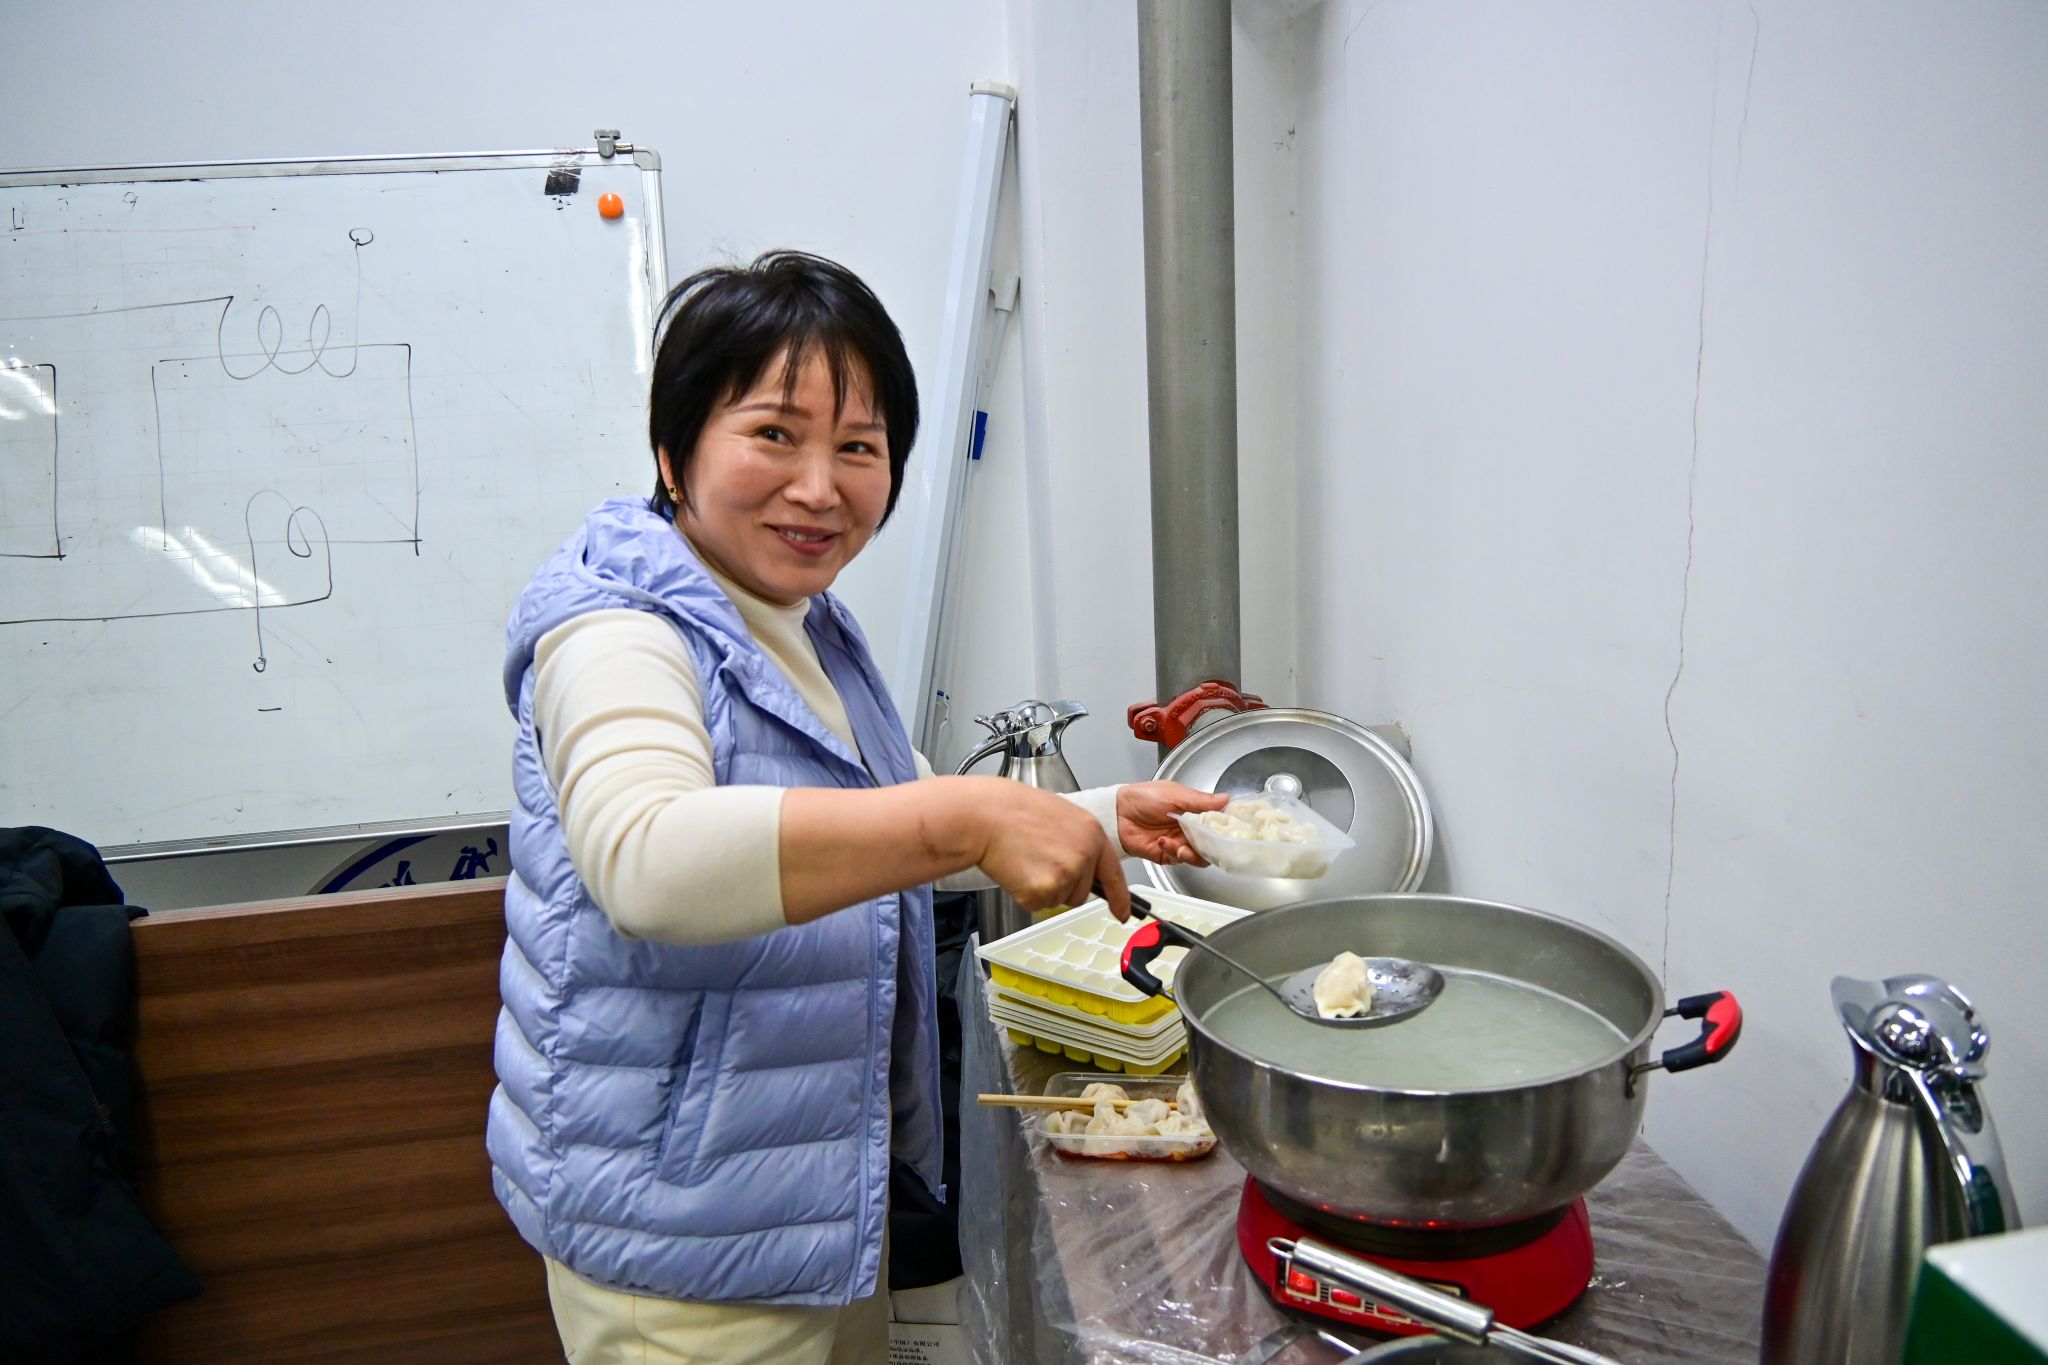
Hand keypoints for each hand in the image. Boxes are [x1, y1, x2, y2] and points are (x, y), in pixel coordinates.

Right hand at [963, 778, 1129, 919]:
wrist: (986, 815)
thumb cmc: (1014, 811)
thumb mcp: (1061, 815)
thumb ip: (1080, 841)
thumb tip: (1086, 864)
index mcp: (1092, 833)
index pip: (1113, 874)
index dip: (1120, 898)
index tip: (1124, 913)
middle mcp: (1084, 855)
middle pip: (1081, 893)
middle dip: (1062, 886)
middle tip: (1038, 861)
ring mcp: (1066, 875)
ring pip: (1059, 900)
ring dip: (1043, 889)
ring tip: (1027, 860)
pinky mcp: (1044, 890)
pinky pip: (1038, 904)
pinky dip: (1025, 894)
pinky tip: (1018, 869)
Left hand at [1116, 781, 1229, 866]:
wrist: (1118, 813)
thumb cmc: (1143, 797)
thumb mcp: (1175, 794)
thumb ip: (1201, 801)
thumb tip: (1225, 799)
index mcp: (1194, 811)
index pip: (1218, 822)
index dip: (1226, 828)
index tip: (1230, 831)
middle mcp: (1190, 828)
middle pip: (1212, 843)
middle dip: (1211, 846)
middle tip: (1206, 842)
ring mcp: (1180, 842)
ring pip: (1199, 856)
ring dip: (1192, 853)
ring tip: (1181, 846)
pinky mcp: (1167, 854)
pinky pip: (1179, 859)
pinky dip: (1173, 852)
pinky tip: (1162, 842)